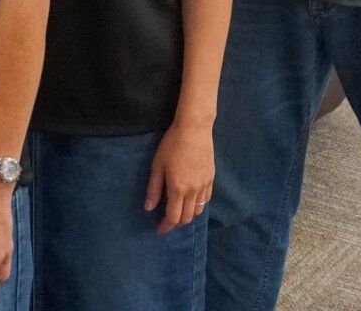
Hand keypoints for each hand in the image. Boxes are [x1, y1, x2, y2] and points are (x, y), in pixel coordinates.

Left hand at [145, 119, 213, 233]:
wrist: (194, 129)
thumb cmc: (171, 145)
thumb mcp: (157, 166)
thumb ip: (154, 189)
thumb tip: (149, 208)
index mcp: (178, 188)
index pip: (173, 217)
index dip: (165, 226)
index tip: (159, 230)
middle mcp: (193, 191)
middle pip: (187, 218)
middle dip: (176, 223)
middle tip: (166, 220)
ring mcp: (204, 185)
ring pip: (198, 210)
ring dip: (187, 215)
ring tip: (178, 210)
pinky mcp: (211, 178)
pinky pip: (206, 199)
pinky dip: (198, 205)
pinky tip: (191, 199)